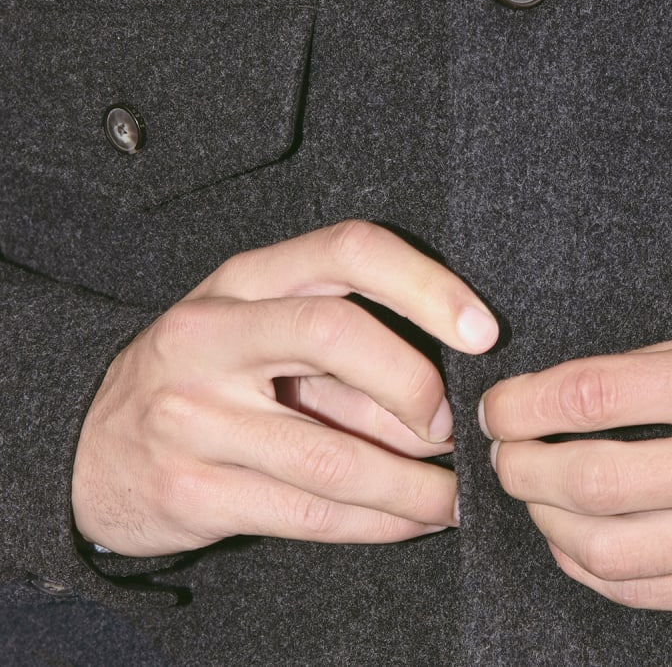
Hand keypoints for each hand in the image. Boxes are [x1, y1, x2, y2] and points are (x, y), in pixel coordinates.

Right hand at [72, 220, 497, 555]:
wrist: (88, 447)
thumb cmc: (204, 374)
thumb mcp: (259, 330)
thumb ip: (344, 347)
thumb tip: (452, 381)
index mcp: (245, 279)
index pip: (347, 249)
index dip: (425, 284)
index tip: (482, 329)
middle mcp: (213, 334)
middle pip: (334, 333)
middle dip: (416, 384)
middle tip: (455, 426)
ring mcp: (195, 415)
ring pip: (330, 452)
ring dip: (413, 484)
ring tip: (455, 496)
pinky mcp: (193, 491)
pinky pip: (308, 514)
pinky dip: (378, 523)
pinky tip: (411, 521)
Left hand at [480, 327, 671, 612]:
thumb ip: (656, 367)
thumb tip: (560, 395)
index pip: (598, 395)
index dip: (527, 403)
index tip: (498, 406)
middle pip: (594, 481)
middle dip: (523, 469)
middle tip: (502, 454)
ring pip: (612, 551)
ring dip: (547, 524)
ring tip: (532, 496)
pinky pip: (650, 594)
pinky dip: (590, 570)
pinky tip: (571, 542)